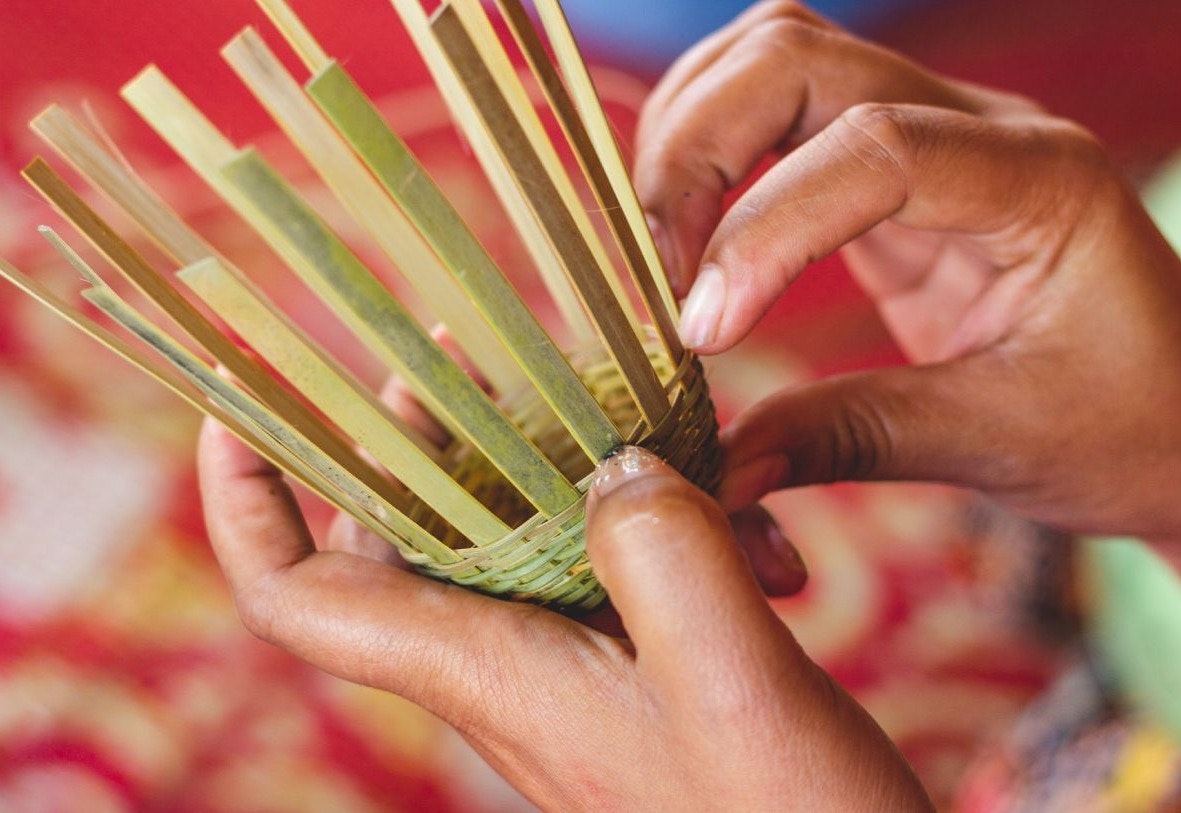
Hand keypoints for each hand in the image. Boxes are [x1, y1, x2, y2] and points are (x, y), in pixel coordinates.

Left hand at [199, 425, 931, 809]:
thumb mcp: (730, 676)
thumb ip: (661, 551)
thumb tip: (612, 460)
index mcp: (490, 670)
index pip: (300, 593)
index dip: (246, 500)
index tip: (240, 405)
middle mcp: (506, 664)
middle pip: (397, 537)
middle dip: (410, 440)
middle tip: (458, 361)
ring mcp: (568, 665)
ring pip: (509, 536)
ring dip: (560, 467)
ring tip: (647, 423)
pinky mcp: (631, 664)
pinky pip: (604, 561)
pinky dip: (656, 518)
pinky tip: (748, 525)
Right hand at [635, 0, 1180, 541]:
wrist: (1176, 418)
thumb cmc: (1128, 428)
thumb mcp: (1002, 442)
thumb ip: (853, 440)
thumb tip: (719, 468)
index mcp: (1037, 178)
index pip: (872, 148)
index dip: (763, 231)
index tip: (702, 335)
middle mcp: (976, 128)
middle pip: (795, 56)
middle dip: (694, 151)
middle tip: (657, 275)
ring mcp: (927, 138)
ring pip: (772, 62)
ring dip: (689, 139)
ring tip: (661, 256)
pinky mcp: (885, 178)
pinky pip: (774, 122)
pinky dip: (707, 160)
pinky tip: (688, 241)